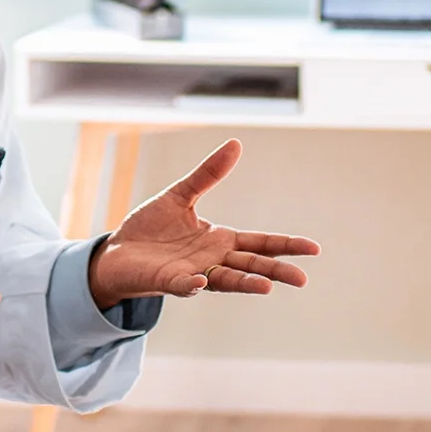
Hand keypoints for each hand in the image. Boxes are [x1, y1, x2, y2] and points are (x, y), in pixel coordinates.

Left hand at [86, 139, 319, 308]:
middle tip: (302, 279)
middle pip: (250, 266)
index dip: (285, 245)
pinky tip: (200, 281)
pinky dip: (192, 284)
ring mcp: (191, 273)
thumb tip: (236, 144)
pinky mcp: (167, 281)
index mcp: (219, 240)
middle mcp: (211, 260)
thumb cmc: (150, 228)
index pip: (259, 243)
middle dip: (275, 272)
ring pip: (224, 281)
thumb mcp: (180, 196)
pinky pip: (183, 284)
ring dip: (244, 284)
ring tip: (266, 287)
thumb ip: (208, 174)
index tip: (313, 248)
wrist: (117, 252)